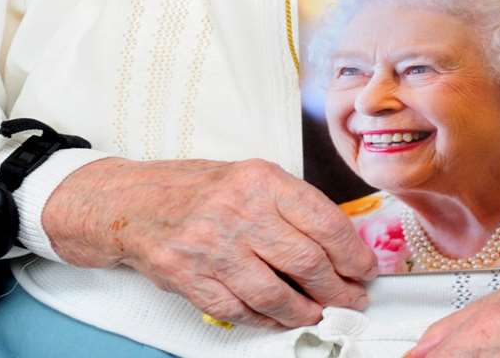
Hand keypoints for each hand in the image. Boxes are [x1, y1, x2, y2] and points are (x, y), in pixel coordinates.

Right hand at [42, 157, 377, 329]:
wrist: (132, 203)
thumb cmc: (199, 191)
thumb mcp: (250, 178)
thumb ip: (292, 206)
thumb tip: (343, 243)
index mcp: (261, 180)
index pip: (324, 222)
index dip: (354, 253)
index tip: (366, 269)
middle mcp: (237, 210)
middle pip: (306, 262)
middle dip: (338, 289)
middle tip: (352, 299)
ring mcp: (211, 247)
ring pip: (275, 294)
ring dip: (306, 312)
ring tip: (319, 314)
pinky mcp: (189, 278)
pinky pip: (240, 310)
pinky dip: (266, 320)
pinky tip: (280, 318)